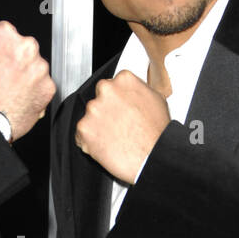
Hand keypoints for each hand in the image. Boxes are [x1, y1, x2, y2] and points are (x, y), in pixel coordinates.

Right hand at [0, 21, 55, 141]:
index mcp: (3, 34)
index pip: (2, 34)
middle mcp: (26, 47)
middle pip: (20, 50)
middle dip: (11, 62)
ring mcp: (39, 69)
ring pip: (33, 69)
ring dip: (23, 77)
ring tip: (5, 93)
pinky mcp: (48, 89)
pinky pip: (41, 88)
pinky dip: (32, 94)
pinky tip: (15, 101)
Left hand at [75, 69, 169, 183]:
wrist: (152, 157)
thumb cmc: (157, 133)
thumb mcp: (156, 100)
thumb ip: (138, 90)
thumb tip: (132, 91)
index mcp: (124, 80)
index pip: (112, 85)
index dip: (116, 100)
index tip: (121, 109)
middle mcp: (106, 90)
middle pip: (99, 99)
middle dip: (105, 112)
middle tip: (118, 126)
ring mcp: (93, 109)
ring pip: (90, 117)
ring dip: (97, 127)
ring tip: (115, 138)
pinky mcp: (83, 129)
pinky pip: (81, 135)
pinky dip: (90, 141)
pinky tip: (106, 146)